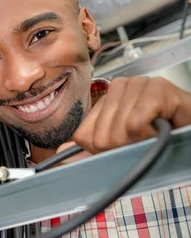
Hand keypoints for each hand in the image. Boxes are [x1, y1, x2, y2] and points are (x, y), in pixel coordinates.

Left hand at [73, 76, 190, 152]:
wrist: (190, 130)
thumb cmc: (161, 136)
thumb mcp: (122, 145)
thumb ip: (92, 149)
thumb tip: (60, 153)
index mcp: (107, 99)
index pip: (84, 135)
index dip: (105, 150)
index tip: (126, 145)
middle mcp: (120, 87)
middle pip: (100, 137)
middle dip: (124, 148)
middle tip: (144, 140)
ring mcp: (140, 84)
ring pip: (119, 131)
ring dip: (141, 141)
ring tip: (155, 133)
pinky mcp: (159, 88)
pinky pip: (136, 123)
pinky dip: (150, 133)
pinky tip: (162, 126)